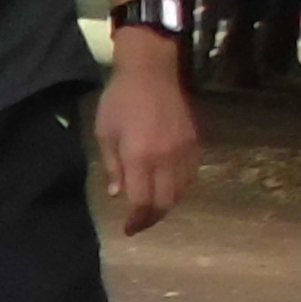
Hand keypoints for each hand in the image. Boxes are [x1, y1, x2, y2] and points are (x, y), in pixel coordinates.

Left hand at [97, 43, 199, 236]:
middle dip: (152, 217)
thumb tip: (117, 194)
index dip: (136, 220)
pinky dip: (181, 187)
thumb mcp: (105, 133)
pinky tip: (169, 186)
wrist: (151, 72)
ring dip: (167, 204)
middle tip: (140, 222)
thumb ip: (113, 166)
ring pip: (181, 190)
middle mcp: (165, 158)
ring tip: (153, 206)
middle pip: (165, 202)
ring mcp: (184, 150)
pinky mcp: (195, 141)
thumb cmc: (120, 101)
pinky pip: (191, 174)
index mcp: (140, 157)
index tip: (128, 229)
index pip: (142, 201)